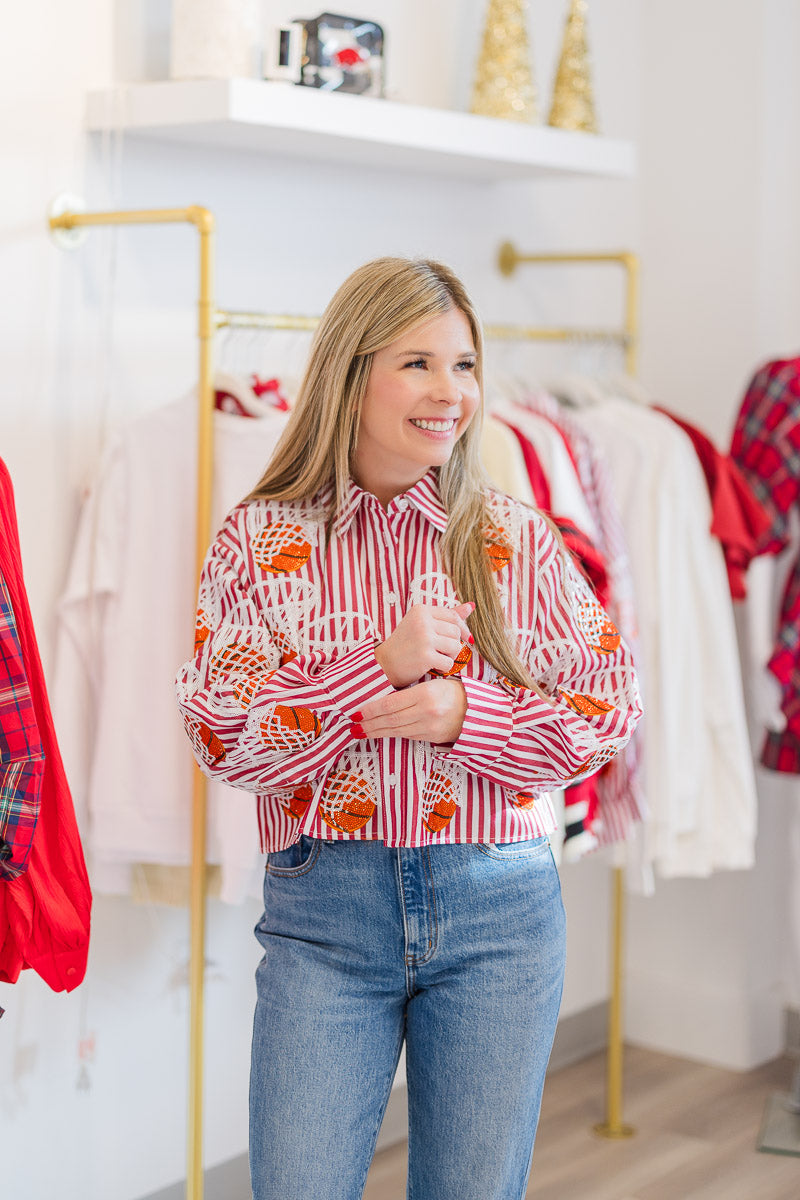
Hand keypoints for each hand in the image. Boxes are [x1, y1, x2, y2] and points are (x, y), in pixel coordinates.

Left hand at [352, 678, 467, 744]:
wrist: (477, 710)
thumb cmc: (452, 692)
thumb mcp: (432, 684)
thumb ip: (409, 693)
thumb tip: (381, 700)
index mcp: (425, 694)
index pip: (390, 704)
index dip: (370, 710)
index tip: (356, 713)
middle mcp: (427, 712)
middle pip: (390, 720)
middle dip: (369, 724)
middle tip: (352, 727)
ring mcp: (430, 727)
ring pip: (396, 731)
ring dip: (376, 732)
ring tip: (361, 732)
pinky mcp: (432, 738)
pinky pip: (407, 736)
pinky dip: (392, 734)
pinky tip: (381, 733)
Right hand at [374, 602, 474, 687]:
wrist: (384, 664)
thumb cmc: (405, 644)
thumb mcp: (422, 625)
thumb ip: (445, 616)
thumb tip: (471, 606)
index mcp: (421, 610)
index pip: (453, 616)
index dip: (462, 629)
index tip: (464, 638)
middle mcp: (422, 621)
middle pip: (456, 632)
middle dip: (453, 644)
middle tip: (440, 651)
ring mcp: (424, 638)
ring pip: (456, 647)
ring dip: (450, 656)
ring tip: (437, 658)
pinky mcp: (426, 656)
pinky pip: (449, 663)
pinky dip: (444, 668)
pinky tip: (433, 667)